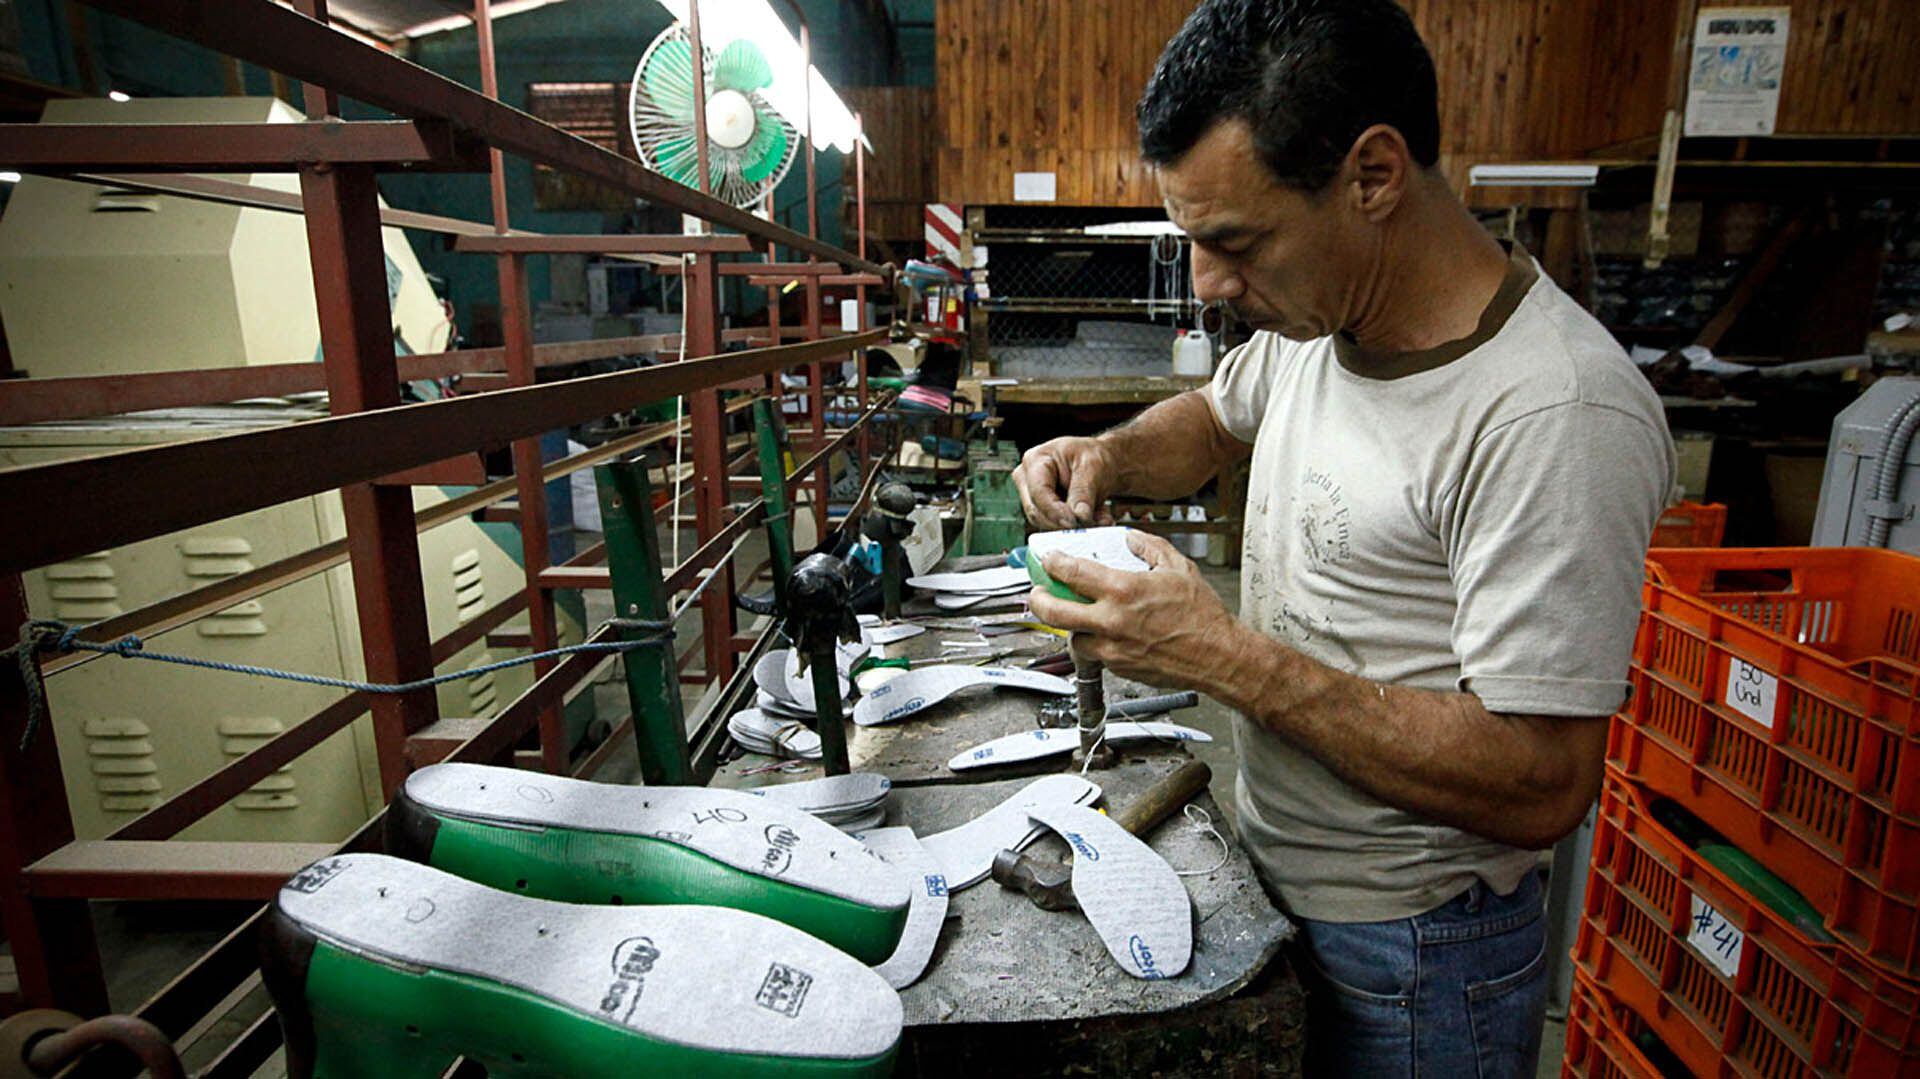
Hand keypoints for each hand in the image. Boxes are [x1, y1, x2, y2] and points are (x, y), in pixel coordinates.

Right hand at [1013, 436, 1117, 528]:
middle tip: (1093, 524)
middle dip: (1066, 522)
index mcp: (1035, 460)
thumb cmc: (1094, 457)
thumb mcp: (1093, 467)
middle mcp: (1028, 479)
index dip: (1055, 511)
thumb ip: (1083, 492)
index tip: (1075, 523)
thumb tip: (1079, 517)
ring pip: (1047, 524)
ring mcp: (1033, 497)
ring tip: (1102, 517)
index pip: (1038, 492)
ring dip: (1076, 526)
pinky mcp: (1044, 512)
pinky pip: (1057, 527)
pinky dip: (1079, 527)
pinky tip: (1097, 518)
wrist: (1103, 463)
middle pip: (1037, 512)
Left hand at [1026, 530, 1243, 689]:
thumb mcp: (1178, 568)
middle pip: (1053, 612)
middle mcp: (1112, 621)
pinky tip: (1106, 633)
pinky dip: (1094, 643)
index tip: (1049, 559)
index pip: (1071, 573)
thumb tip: (1130, 538)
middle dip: (1038, 600)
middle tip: (1038, 593)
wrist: (1218, 656)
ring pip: (1071, 638)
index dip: (1052, 563)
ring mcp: (1112, 649)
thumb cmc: (1202, 616)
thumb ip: (1149, 547)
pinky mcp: (1118, 669)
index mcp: (1123, 591)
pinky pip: (1094, 655)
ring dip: (1070, 626)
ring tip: (1077, 616)